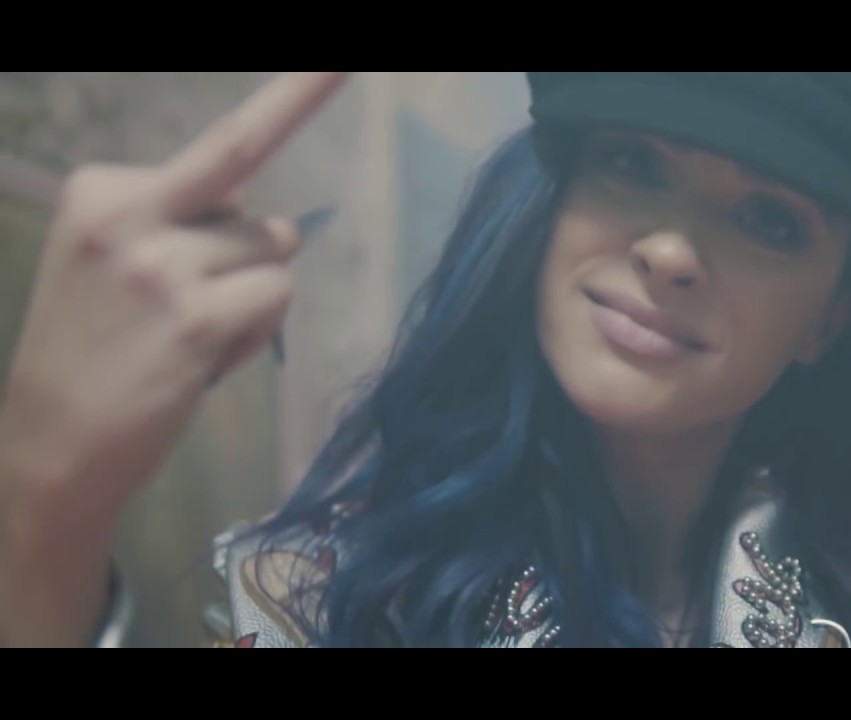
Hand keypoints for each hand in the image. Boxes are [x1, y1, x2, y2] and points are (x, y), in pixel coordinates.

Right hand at [0, 72, 348, 645]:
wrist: (50, 448)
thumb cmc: (94, 352)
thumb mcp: (114, 260)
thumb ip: (185, 223)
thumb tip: (281, 227)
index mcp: (102, 188)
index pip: (227, 142)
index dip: (297, 95)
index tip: (344, 59)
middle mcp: (130, 210)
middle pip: (256, 194)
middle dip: (266, 201)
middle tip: (261, 182)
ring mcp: (163, 264)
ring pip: (274, 250)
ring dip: (250, 295)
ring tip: (187, 337)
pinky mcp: (195, 317)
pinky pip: (275, 295)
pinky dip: (255, 331)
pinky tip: (201, 358)